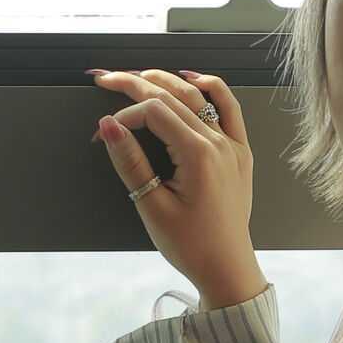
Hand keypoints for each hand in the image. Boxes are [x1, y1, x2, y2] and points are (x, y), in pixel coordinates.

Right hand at [89, 66, 257, 296]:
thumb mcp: (152, 206)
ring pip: (199, 96)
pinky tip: (193, 78)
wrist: (226, 268)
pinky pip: (230, 108)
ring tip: (138, 73)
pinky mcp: (239, 153)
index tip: (103, 133)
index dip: (124, 115)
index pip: (154, 112)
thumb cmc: (191, 245)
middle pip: (173, 96)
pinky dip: (212, 88)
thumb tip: (108, 126)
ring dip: (167, 80)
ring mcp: (233, 146)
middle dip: (135, 83)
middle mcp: (219, 143)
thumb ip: (130, 162)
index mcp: (199, 155)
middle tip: (105, 78)